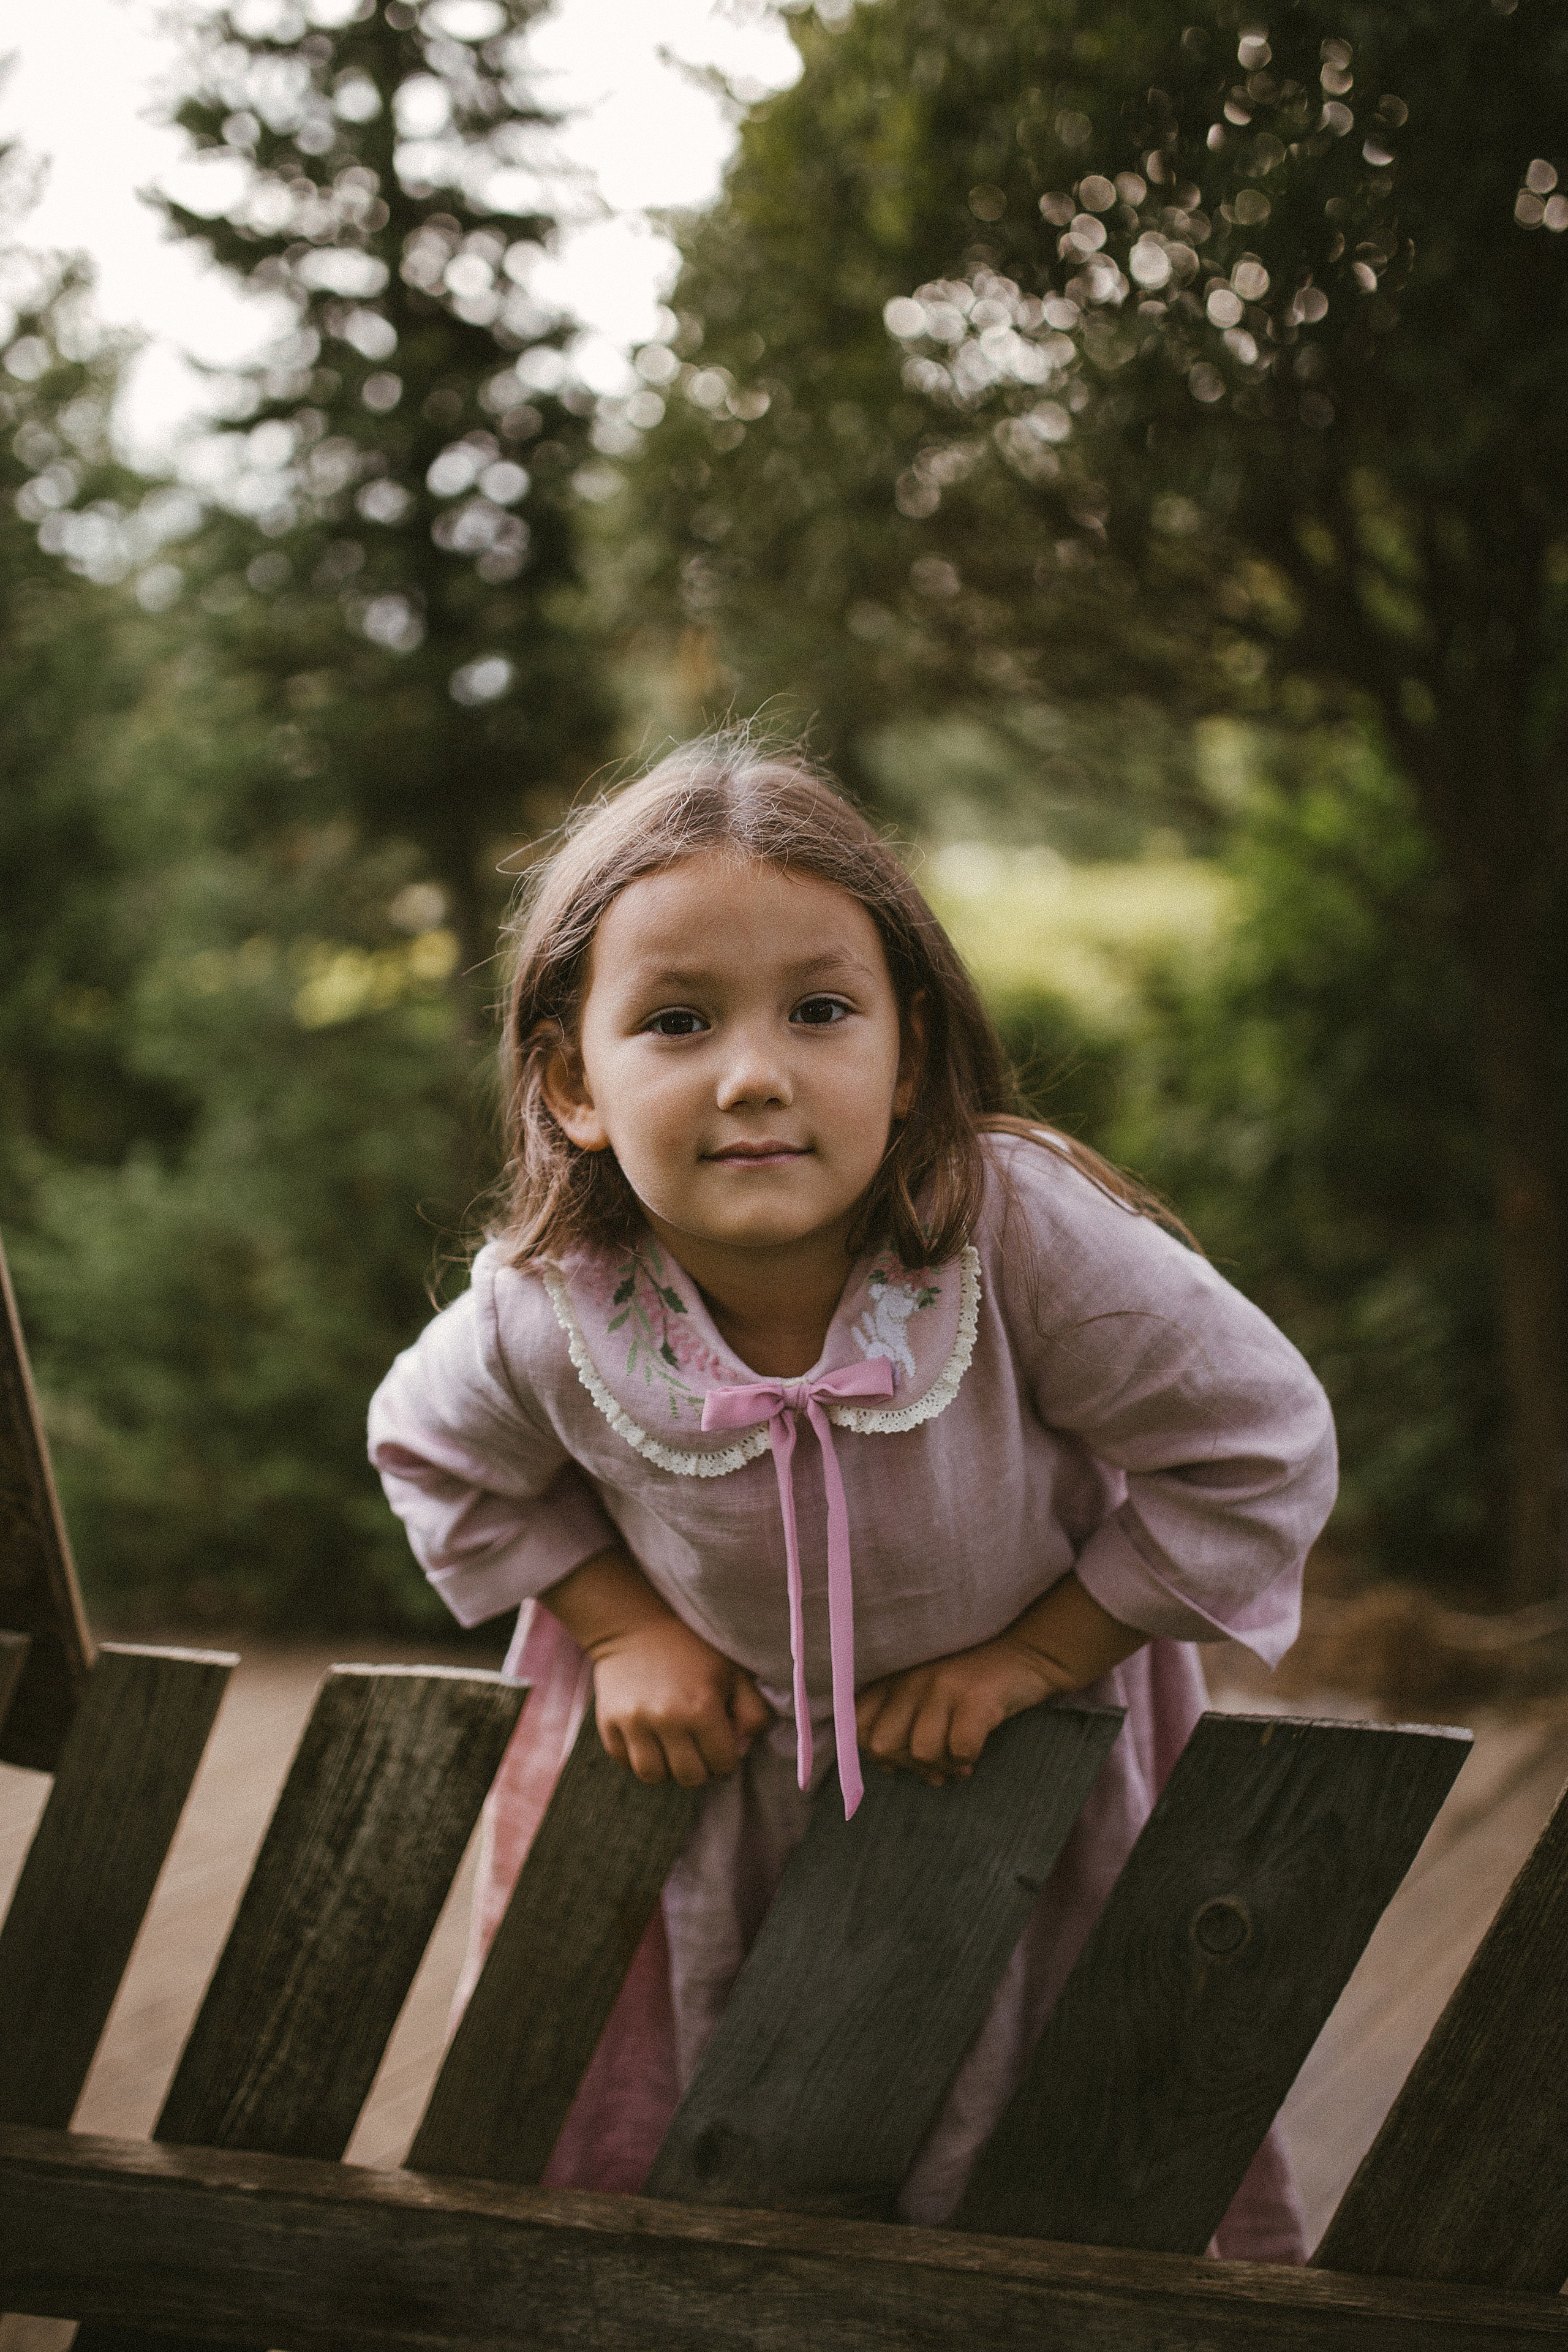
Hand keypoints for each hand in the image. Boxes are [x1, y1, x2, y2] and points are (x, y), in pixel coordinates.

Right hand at [541, 1545, 769, 1787]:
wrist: (636, 1625)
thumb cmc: (692, 1649)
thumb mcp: (733, 1672)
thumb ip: (753, 1712)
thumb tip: (743, 1746)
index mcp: (702, 1708)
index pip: (723, 1764)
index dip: (727, 1759)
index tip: (721, 1745)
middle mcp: (667, 1719)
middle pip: (689, 1778)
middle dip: (700, 1769)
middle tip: (699, 1750)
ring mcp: (634, 1722)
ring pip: (653, 1776)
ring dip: (666, 1768)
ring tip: (672, 1748)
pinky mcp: (608, 1722)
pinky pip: (623, 1761)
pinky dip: (637, 1757)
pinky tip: (648, 1738)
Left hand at [855, 1637, 1061, 1785]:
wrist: (1025, 1657)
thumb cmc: (969, 1689)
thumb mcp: (926, 1697)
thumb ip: (900, 1725)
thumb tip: (887, 1770)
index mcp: (894, 1680)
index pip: (857, 1726)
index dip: (876, 1753)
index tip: (902, 1760)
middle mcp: (912, 1679)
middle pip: (881, 1744)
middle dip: (907, 1765)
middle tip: (935, 1764)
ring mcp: (943, 1686)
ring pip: (921, 1751)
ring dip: (943, 1766)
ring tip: (958, 1762)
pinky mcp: (975, 1698)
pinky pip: (960, 1748)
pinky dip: (969, 1757)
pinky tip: (975, 1752)